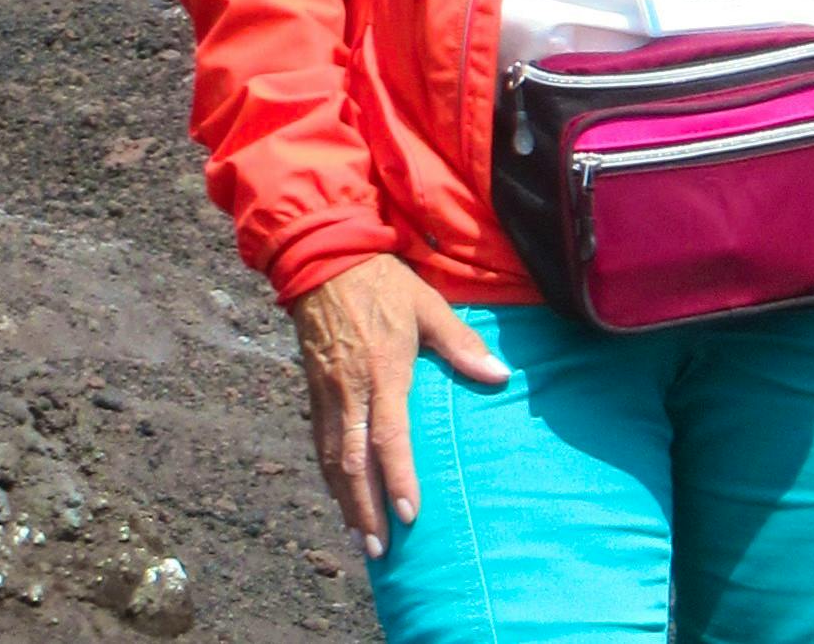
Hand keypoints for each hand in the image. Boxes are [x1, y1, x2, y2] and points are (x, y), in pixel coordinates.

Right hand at [289, 254, 509, 551]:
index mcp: (383, 371)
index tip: (409, 514)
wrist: (324, 263)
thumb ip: (461, 344)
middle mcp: (350, 392)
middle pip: (352, 463)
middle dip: (365, 510)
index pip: (388, 437)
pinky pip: (319, 445)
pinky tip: (342, 498)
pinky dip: (330, 478)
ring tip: (361, 538)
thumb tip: (500, 375)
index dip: (397, 478)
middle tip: (379, 550)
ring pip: (331, 461)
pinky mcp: (313, 393)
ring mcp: (326, 395)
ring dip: (346, 503)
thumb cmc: (384, 284)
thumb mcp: (428, 306)